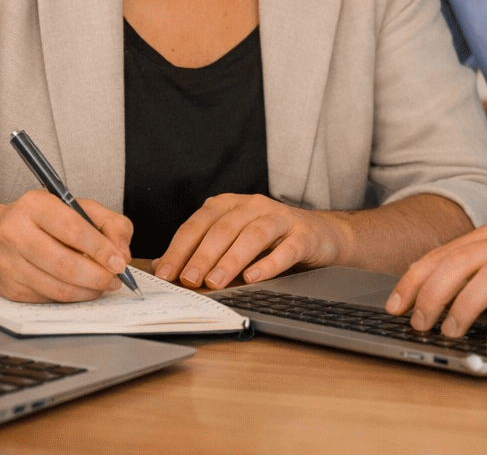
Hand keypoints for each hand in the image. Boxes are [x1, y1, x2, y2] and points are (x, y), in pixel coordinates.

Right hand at [0, 191, 134, 302]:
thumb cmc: (44, 221)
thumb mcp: (80, 208)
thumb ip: (110, 224)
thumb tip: (122, 252)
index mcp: (35, 205)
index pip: (73, 230)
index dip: (101, 249)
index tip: (120, 262)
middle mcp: (15, 232)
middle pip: (64, 264)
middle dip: (97, 276)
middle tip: (115, 280)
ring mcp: (8, 261)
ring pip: (56, 287)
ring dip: (87, 291)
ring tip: (101, 286)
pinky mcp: (8, 286)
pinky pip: (47, 298)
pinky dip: (70, 297)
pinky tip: (80, 288)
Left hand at [152, 193, 352, 289]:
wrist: (322, 235)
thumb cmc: (272, 240)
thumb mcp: (234, 241)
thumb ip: (203, 251)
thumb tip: (165, 267)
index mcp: (232, 205)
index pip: (200, 223)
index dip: (181, 247)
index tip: (166, 272)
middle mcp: (255, 206)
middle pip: (225, 228)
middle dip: (203, 255)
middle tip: (189, 279)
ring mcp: (281, 218)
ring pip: (253, 235)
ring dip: (231, 259)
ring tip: (216, 281)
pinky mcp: (304, 235)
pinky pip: (286, 249)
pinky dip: (268, 264)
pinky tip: (254, 278)